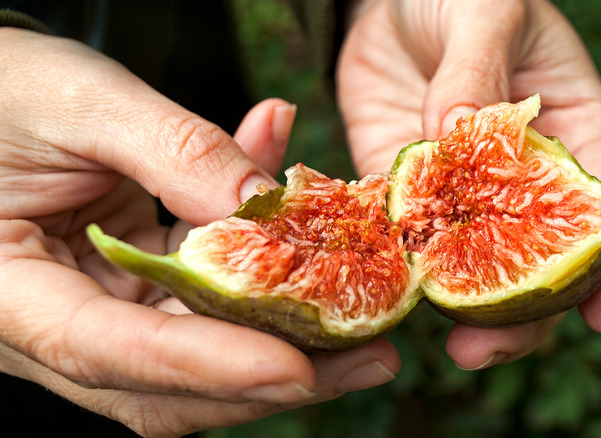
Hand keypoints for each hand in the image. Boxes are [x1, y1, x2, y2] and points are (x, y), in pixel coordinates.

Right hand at [0, 28, 398, 436]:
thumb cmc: (5, 90)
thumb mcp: (80, 102)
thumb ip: (171, 150)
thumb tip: (263, 206)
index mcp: (7, 292)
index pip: (106, 348)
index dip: (205, 366)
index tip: (294, 368)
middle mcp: (52, 324)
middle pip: (164, 382)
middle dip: (271, 378)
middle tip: (369, 358)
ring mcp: (98, 313)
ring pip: (198, 359)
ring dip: (287, 343)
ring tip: (370, 327)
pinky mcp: (136, 291)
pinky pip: (208, 300)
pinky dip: (264, 274)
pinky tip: (310, 229)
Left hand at [337, 0, 600, 368]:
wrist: (394, 1)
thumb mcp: (488, 10)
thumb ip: (479, 70)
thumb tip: (459, 135)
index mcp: (569, 136)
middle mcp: (520, 181)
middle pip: (538, 264)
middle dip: (525, 316)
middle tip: (489, 347)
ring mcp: (462, 194)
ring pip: (474, 268)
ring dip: (464, 313)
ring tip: (451, 346)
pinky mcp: (407, 193)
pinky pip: (408, 238)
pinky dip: (404, 272)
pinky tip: (394, 300)